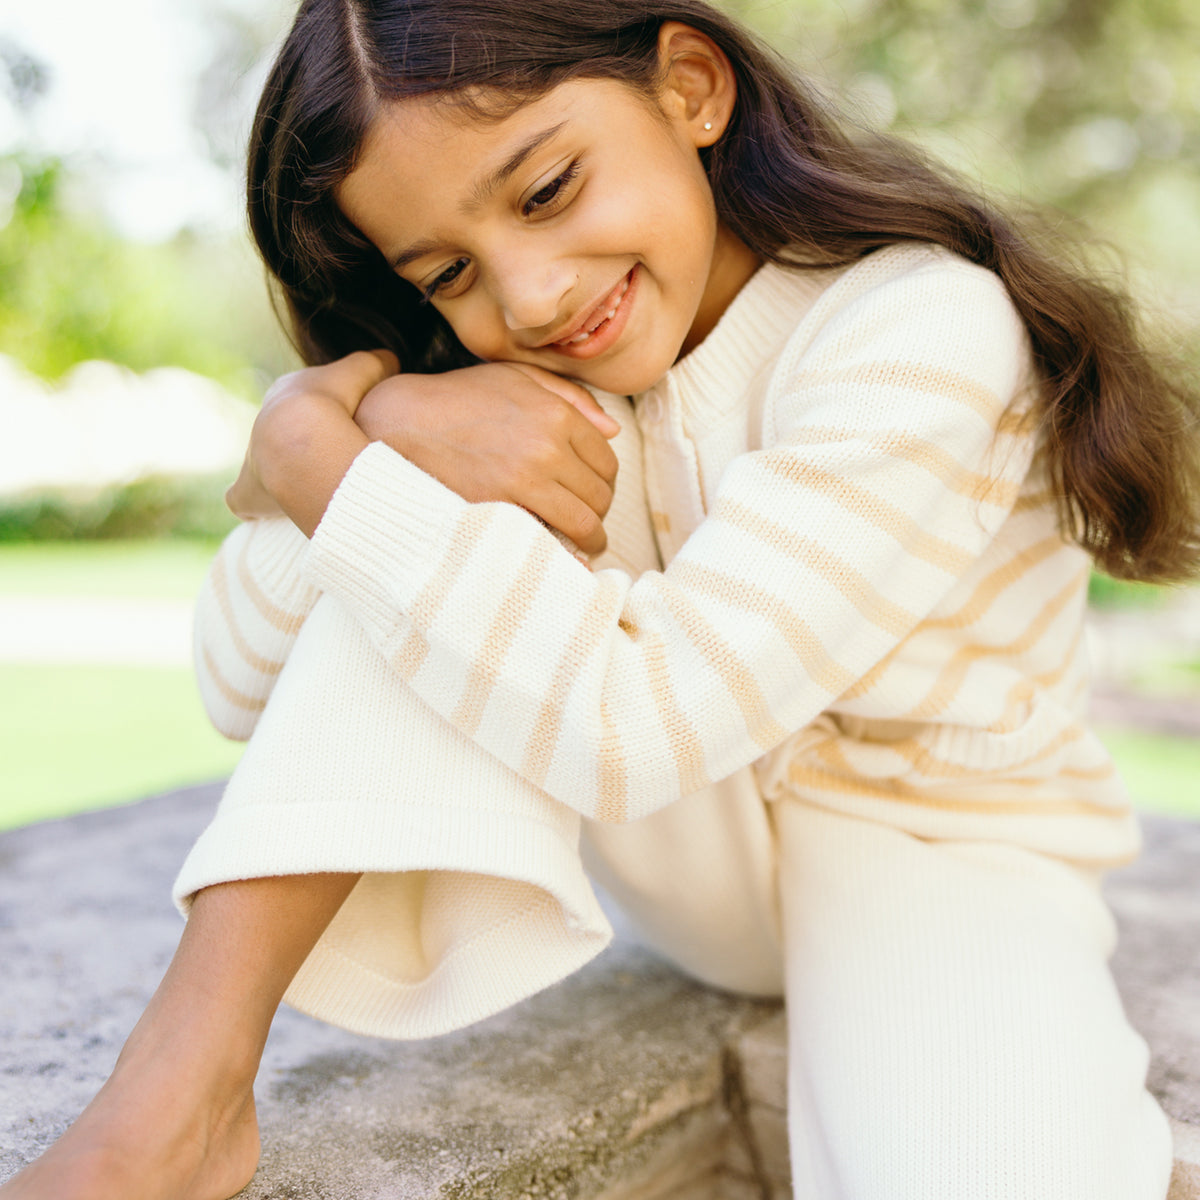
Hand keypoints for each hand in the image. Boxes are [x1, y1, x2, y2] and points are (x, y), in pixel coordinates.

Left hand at [227, 351, 392, 535]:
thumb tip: (391, 360)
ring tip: (315, 495)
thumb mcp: (364, 372)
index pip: (306, 402)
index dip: (328, 416)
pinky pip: (246, 500)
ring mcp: (253, 459)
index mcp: (287, 394)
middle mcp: (264, 424)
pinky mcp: (247, 492)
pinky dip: (257, 506)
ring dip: (287, 478)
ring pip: (267, 467)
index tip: (346, 431)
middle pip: (286, 436)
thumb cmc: (333, 402)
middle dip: (306, 449)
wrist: (301, 434)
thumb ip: (377, 365)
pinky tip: (273, 515)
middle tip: (334, 466)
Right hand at [354, 362, 619, 554]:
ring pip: (585, 523)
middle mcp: (548, 448)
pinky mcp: (502, 509)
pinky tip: (559, 551)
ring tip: (582, 545)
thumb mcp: (514, 378)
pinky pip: (551, 538)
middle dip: (598, 512)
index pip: (607, 462)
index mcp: (557, 414)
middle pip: (600, 496)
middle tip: (586, 521)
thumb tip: (612, 429)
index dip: (603, 482)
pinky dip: (562, 550)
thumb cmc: (457, 399)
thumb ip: (569, 397)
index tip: (593, 493)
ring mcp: (525, 482)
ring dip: (589, 539)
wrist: (400, 423)